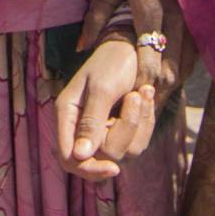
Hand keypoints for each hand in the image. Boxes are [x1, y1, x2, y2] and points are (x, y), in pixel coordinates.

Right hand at [54, 37, 156, 180]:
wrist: (136, 47)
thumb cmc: (113, 61)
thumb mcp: (102, 88)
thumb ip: (91, 122)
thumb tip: (80, 156)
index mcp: (68, 114)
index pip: (69, 158)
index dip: (88, 169)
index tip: (114, 168)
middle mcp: (83, 127)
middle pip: (102, 157)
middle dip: (124, 132)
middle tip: (136, 98)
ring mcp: (105, 130)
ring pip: (125, 151)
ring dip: (139, 122)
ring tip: (141, 91)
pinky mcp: (124, 130)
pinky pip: (139, 143)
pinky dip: (146, 121)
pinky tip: (145, 96)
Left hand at [80, 0, 190, 100]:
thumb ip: (96, 17)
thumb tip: (81, 49)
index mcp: (150, 10)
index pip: (149, 57)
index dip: (141, 81)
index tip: (129, 98)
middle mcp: (175, 18)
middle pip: (171, 68)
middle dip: (157, 92)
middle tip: (141, 112)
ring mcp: (190, 20)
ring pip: (185, 65)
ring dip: (171, 86)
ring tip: (153, 105)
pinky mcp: (197, 21)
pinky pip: (193, 56)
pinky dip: (182, 72)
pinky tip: (169, 84)